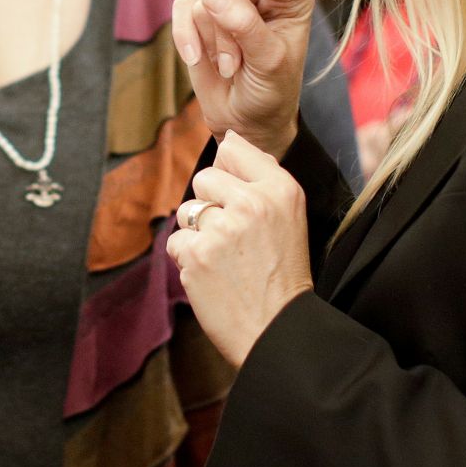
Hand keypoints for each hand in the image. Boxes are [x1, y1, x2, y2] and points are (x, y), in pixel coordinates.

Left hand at [166, 130, 312, 366]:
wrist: (278, 330)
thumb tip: (229, 137)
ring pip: (186, 210)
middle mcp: (252, 203)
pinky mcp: (197, 256)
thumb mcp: (289, 215)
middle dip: (210, 206)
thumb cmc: (282, 272)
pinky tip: (212, 276)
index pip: (232, 149)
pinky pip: (175, 241)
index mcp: (281, 189)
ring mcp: (222, 229)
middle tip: (235, 239)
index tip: (239, 201)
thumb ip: (260, 173)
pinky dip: (188, 260)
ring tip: (225, 259)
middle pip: (204, 178)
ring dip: (197, 234)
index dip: (229, 176)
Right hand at [171, 0, 313, 157]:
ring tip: (228, 68)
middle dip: (227, 30)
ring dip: (212, 41)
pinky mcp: (199, 16)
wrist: (245, 120)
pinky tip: (194, 58)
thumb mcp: (268, 62)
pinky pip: (182, 9)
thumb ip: (245, 27)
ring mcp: (227, 3)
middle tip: (236, 66)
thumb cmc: (270, 90)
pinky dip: (184, 35)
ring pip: (204, 1)